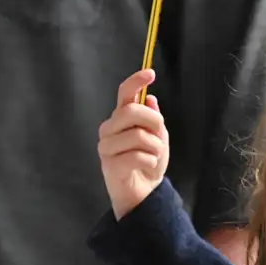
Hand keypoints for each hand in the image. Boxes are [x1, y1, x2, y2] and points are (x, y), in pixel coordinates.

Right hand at [98, 70, 169, 219]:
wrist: (143, 191)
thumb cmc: (148, 160)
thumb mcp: (157, 136)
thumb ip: (153, 118)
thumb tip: (150, 99)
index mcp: (121, 117)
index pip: (124, 94)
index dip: (136, 82)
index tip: (150, 73)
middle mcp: (109, 128)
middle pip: (131, 111)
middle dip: (153, 121)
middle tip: (159, 133)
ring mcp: (106, 146)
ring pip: (138, 135)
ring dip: (155, 146)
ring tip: (153, 154)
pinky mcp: (109, 164)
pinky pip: (137, 155)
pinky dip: (150, 161)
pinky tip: (148, 165)